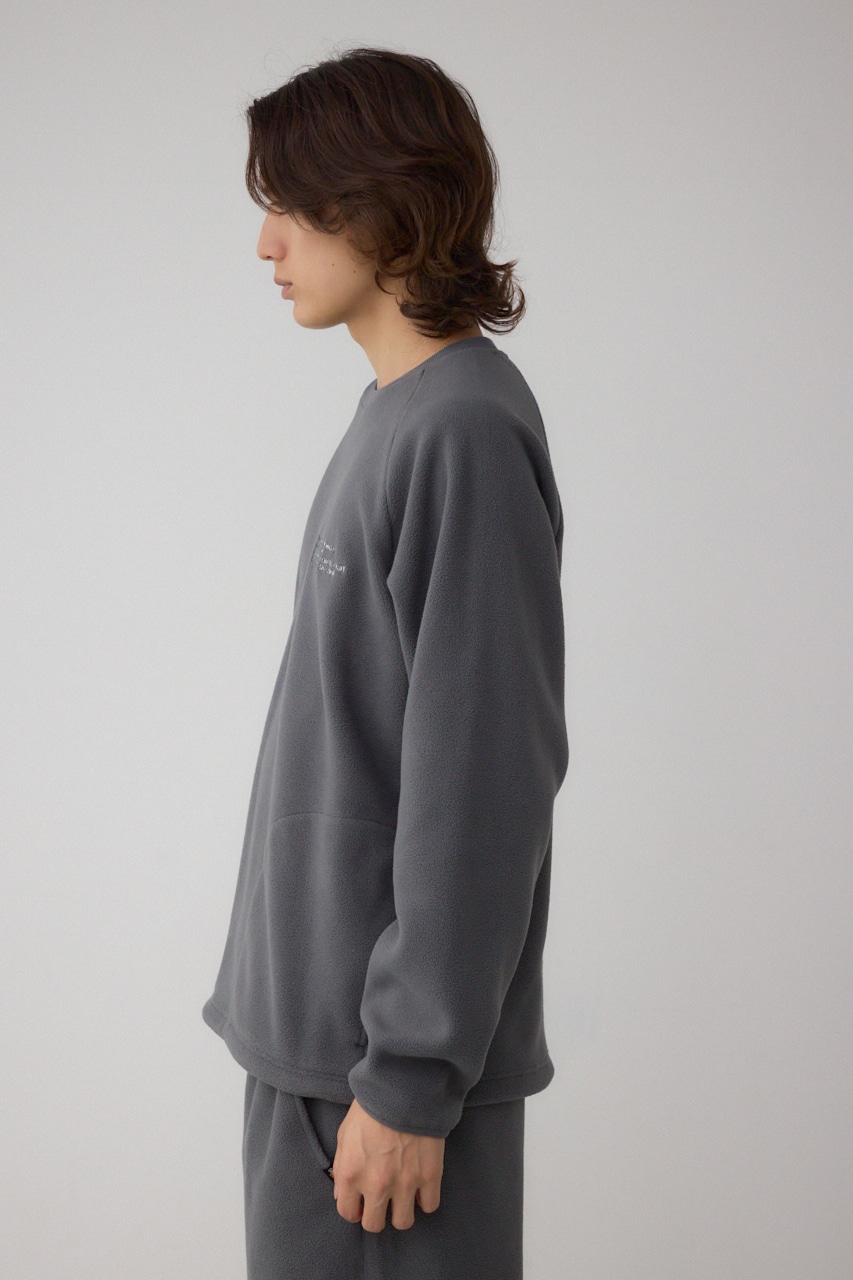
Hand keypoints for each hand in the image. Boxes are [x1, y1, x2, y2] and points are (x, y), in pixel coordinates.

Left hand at [330, 1097, 444, 1231]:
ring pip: (403, 1222)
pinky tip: (420, 1186)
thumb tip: (343, 1193)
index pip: (348, 1213)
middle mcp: (376, 1184)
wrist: (403, 1086)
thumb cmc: (371, 1106)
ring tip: (402, 1196)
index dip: (354, 1209)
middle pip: (374, 1225)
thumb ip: (342, 1167)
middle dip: (376, 1215)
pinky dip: (425, 1199)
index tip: (361, 1203)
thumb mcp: (344, 1134)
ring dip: (401, 1211)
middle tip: (381, 1201)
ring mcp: (405, 1182)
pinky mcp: (429, 1175)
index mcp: (351, 1174)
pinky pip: (429, 1206)